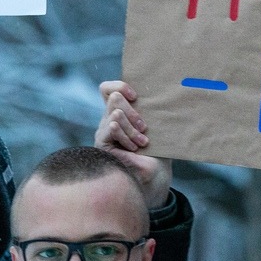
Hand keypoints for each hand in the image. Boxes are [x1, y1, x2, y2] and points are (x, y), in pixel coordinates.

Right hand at [95, 80, 171, 208]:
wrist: (156, 174)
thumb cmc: (158, 149)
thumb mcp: (156, 125)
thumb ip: (150, 109)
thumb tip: (157, 92)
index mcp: (121, 111)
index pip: (107, 89)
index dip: (119, 86)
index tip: (136, 96)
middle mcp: (109, 119)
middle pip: (114, 98)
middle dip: (133, 112)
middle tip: (144, 128)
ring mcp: (103, 132)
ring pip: (115, 114)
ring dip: (132, 129)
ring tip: (141, 142)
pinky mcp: (102, 145)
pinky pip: (111, 128)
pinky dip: (126, 136)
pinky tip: (133, 148)